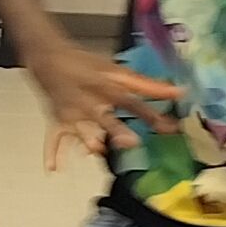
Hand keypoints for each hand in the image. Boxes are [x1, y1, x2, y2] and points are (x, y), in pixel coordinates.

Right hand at [21, 38, 180, 167]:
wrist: (47, 58)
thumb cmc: (87, 65)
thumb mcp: (116, 70)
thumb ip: (145, 85)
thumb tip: (178, 92)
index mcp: (106, 85)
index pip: (132, 102)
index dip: (150, 115)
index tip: (169, 128)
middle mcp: (89, 100)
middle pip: (105, 116)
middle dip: (116, 129)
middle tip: (132, 143)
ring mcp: (71, 112)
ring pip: (80, 128)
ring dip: (88, 140)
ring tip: (97, 150)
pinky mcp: (58, 120)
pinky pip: (54, 137)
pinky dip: (52, 152)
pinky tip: (52, 169)